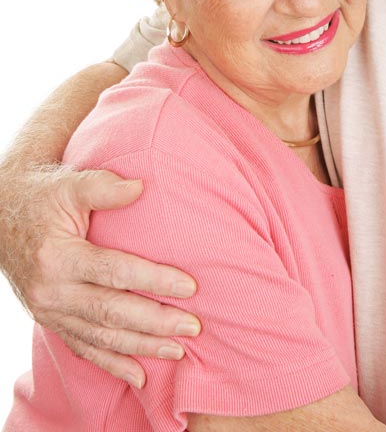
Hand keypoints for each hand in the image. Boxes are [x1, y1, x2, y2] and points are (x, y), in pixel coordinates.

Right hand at [1, 164, 200, 387]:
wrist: (3, 216)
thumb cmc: (42, 196)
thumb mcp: (68, 185)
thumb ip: (103, 187)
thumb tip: (141, 187)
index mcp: (58, 257)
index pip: (115, 272)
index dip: (154, 280)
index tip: (190, 286)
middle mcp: (52, 291)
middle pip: (111, 312)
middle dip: (156, 322)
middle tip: (193, 325)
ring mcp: (50, 311)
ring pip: (100, 337)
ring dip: (141, 347)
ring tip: (178, 350)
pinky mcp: (51, 321)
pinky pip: (83, 348)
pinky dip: (111, 364)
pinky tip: (139, 375)